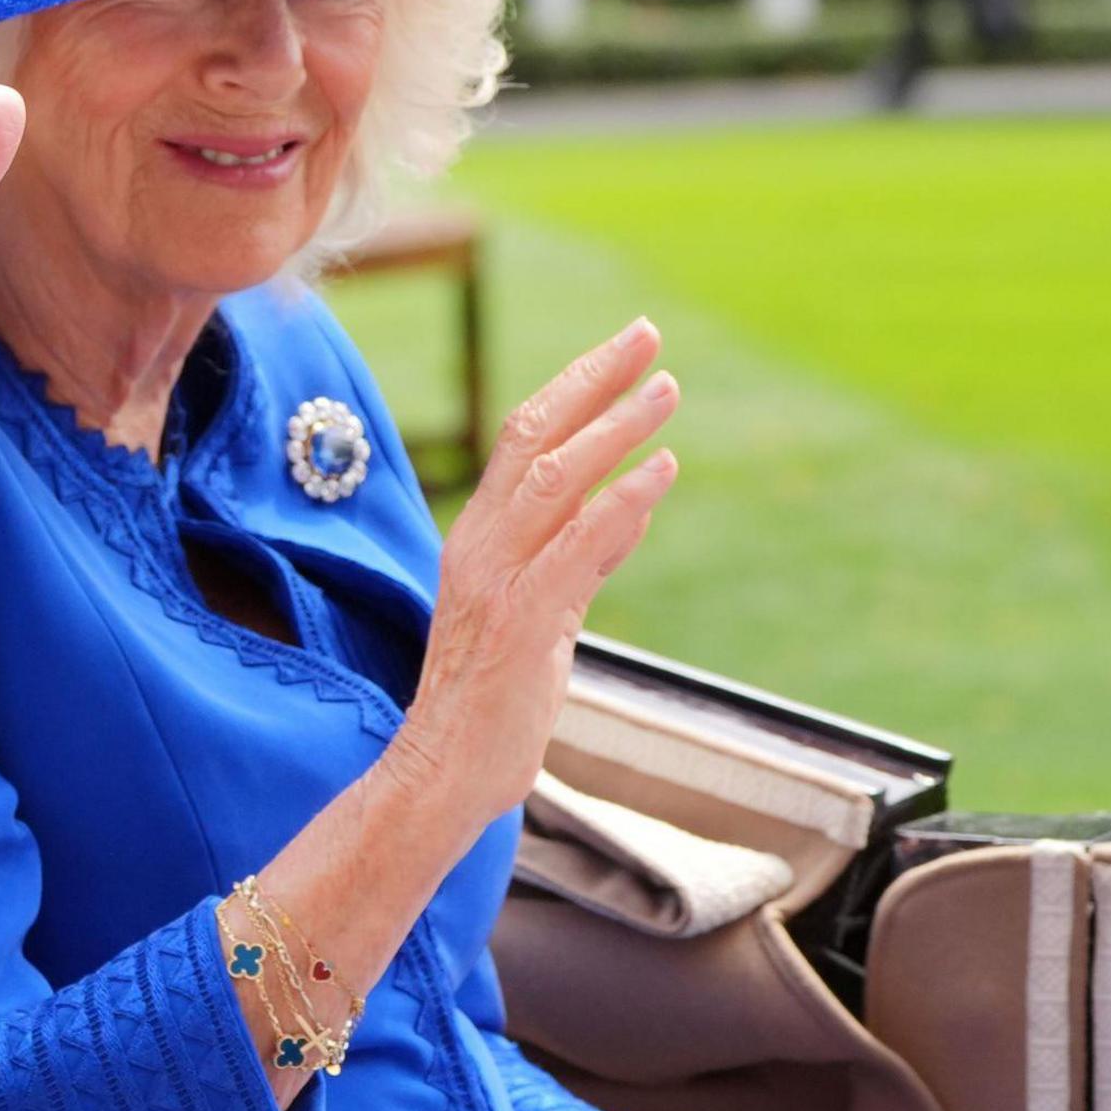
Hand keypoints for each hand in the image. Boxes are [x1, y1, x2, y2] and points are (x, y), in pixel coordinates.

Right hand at [375, 320, 678, 830]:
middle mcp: (481, 546)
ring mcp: (499, 580)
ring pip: (555, 478)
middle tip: (649, 337)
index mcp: (479, 539)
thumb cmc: (491, 703)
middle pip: (534, 436)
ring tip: (667, 393)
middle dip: (594, 380)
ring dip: (615, 429)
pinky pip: (576, 545)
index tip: (627, 351)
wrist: (443, 774)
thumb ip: (580, 559)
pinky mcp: (524, 621)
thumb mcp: (544, 616)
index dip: (576, 387)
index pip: (524, 439)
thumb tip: (630, 507)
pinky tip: (662, 471)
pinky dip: (623, 502)